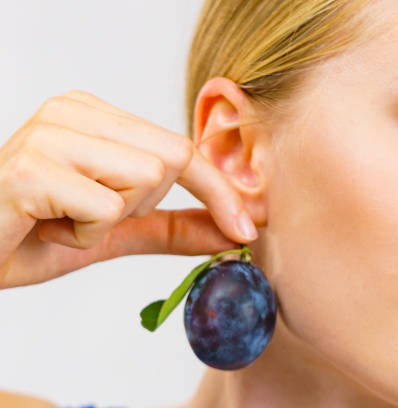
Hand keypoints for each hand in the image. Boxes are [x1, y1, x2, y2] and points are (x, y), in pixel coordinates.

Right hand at [0, 90, 257, 288]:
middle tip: (93, 216)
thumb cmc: (33, 234)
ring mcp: (51, 133)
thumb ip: (172, 227)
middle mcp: (75, 111)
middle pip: (172, 158)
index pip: (182, 147)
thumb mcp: (116, 232)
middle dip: (146, 205)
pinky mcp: (32, 166)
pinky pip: (105, 209)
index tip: (246, 227)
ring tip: (65, 220)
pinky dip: (84, 235)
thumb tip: (233, 232)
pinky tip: (46, 227)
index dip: (220, 191)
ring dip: (113, 220)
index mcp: (97, 116)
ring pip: (146, 177)